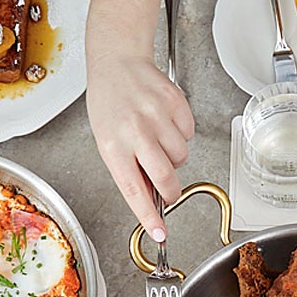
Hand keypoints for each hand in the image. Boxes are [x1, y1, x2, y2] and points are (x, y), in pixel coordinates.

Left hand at [86, 47, 194, 241]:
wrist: (118, 63)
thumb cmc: (109, 104)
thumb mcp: (107, 140)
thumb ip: (127, 169)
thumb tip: (150, 198)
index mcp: (113, 145)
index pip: (133, 189)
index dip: (148, 215)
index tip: (159, 233)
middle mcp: (135, 131)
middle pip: (166, 177)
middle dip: (171, 192)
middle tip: (168, 192)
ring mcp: (157, 116)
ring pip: (181, 156)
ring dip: (173, 156)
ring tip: (156, 138)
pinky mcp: (175, 103)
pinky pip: (189, 134)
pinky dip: (181, 133)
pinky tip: (164, 121)